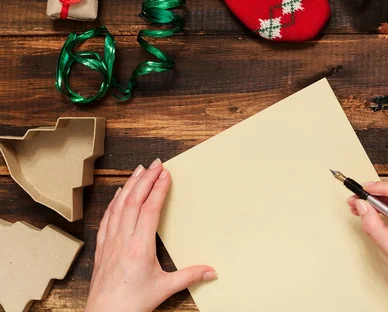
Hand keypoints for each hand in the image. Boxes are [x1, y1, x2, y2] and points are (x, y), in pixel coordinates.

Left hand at [86, 159, 216, 311]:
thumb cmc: (131, 303)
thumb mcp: (165, 288)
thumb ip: (189, 276)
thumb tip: (211, 271)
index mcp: (140, 246)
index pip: (150, 209)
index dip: (158, 189)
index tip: (166, 174)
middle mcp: (123, 239)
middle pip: (134, 201)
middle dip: (145, 179)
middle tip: (155, 163)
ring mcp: (110, 241)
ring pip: (119, 206)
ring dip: (130, 185)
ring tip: (139, 170)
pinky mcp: (102, 247)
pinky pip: (108, 217)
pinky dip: (114, 202)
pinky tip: (119, 194)